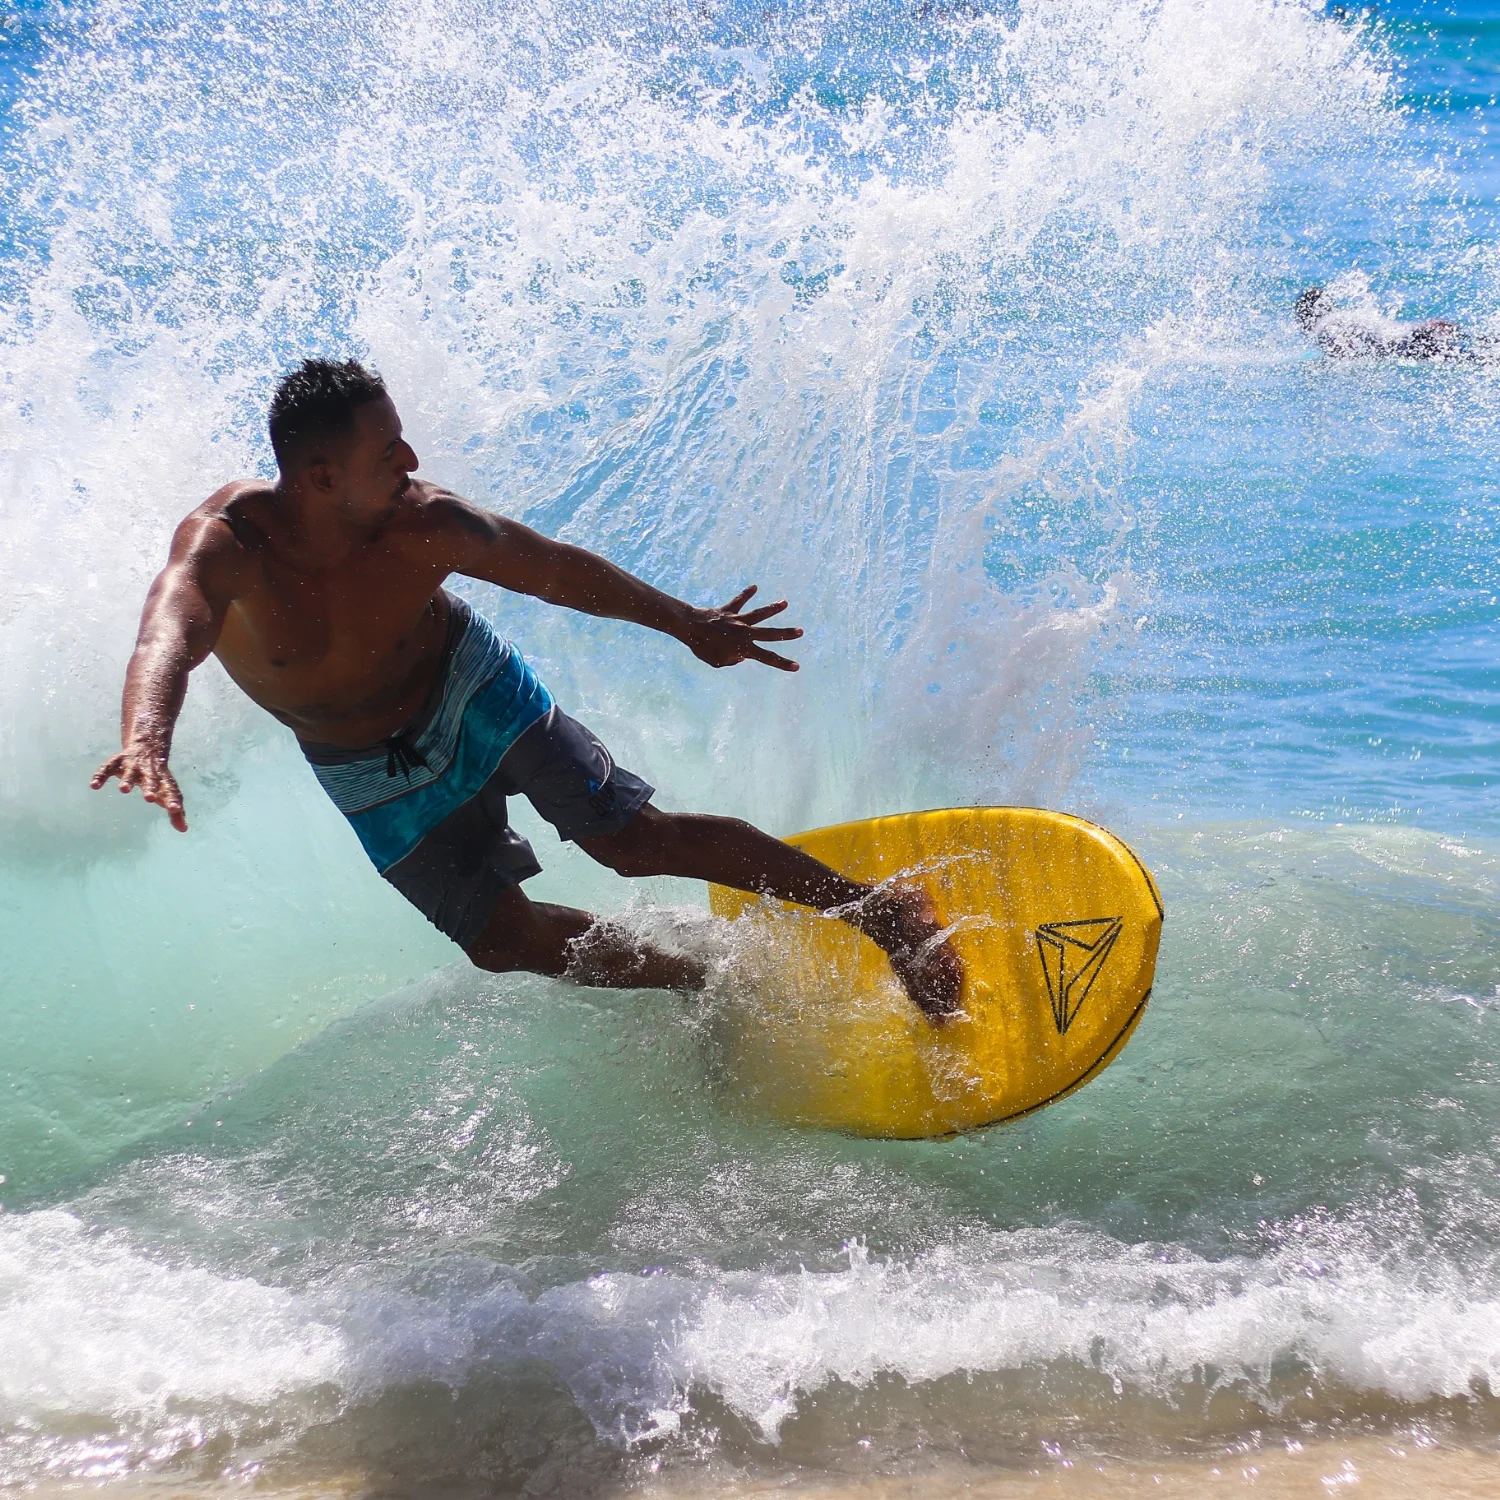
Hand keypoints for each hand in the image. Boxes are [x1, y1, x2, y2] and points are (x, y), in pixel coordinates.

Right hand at [91, 741, 187, 830]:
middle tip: (149, 798)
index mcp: (163, 780)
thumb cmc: (159, 779)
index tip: (175, 808)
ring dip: (127, 780)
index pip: (170, 790)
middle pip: (151, 779)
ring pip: (130, 772)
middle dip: (150, 788)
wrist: (148, 747)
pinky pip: (107, 768)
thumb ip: (175, 812)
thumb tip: (183, 830)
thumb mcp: (167, 792)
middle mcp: (148, 771)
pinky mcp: (117, 762)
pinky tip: (94, 785)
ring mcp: (132, 765)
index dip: (173, 799)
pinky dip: (100, 775)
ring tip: (123, 790)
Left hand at [682, 585, 803, 670]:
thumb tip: (740, 657)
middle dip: (786, 634)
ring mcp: (737, 620)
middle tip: (800, 631)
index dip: (782, 663)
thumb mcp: (717, 662)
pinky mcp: (729, 610)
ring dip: (773, 608)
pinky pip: (739, 601)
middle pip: (770, 634)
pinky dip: (746, 594)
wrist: (690, 628)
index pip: (767, 658)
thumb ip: (731, 661)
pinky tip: (754, 587)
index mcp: (743, 648)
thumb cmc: (702, 648)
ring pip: (759, 614)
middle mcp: (744, 633)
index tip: (796, 666)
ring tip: (785, 603)